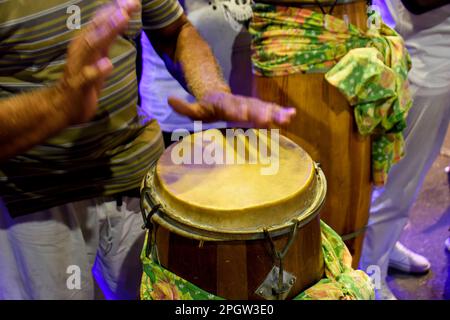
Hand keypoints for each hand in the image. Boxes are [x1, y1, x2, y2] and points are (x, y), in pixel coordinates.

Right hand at [56, 0, 140, 123]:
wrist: (63, 107)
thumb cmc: (84, 82)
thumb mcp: (99, 58)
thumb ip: (108, 40)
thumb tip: (120, 20)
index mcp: (87, 44)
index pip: (102, 24)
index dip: (117, 12)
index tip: (134, 1)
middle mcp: (82, 51)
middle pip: (97, 30)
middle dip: (113, 16)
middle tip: (129, 5)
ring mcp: (79, 67)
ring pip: (92, 47)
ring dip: (107, 32)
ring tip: (121, 20)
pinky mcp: (78, 86)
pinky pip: (87, 77)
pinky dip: (96, 70)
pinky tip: (108, 64)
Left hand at [168, 92, 295, 127]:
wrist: (218, 94)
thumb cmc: (205, 106)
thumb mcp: (192, 108)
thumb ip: (183, 107)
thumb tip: (169, 99)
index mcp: (224, 104)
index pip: (231, 108)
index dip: (237, 112)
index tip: (244, 116)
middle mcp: (239, 103)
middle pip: (252, 108)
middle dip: (262, 113)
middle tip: (273, 119)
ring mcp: (249, 105)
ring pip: (264, 108)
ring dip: (276, 113)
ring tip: (289, 117)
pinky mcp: (256, 109)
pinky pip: (269, 110)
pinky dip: (280, 112)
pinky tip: (292, 115)